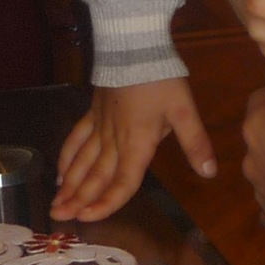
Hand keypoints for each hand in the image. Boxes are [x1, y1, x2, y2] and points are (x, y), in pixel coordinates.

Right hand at [52, 79, 216, 221]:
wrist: (133, 45)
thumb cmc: (160, 78)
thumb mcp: (184, 110)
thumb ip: (195, 143)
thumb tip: (210, 173)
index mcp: (137, 143)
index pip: (122, 182)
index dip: (107, 203)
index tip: (88, 220)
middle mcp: (114, 140)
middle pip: (95, 176)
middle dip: (78, 200)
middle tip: (58, 218)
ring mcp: (100, 126)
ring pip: (81, 161)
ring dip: (68, 184)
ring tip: (55, 203)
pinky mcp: (92, 112)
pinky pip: (76, 139)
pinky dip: (67, 157)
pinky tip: (59, 172)